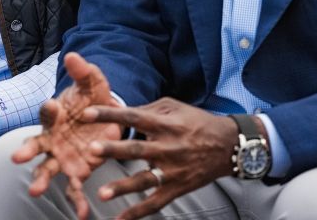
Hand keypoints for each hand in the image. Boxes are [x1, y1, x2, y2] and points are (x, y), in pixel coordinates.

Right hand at [10, 52, 120, 219]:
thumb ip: (84, 73)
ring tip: (35, 190)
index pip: (47, 112)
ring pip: (46, 170)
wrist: (105, 119)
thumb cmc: (92, 101)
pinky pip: (74, 188)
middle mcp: (52, 138)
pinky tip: (81, 214)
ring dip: (40, 179)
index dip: (48, 110)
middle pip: (34, 145)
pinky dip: (76, 201)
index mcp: (55, 116)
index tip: (51, 105)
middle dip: (25, 151)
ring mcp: (61, 157)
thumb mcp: (92, 85)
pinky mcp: (76, 171)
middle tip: (16, 157)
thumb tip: (74, 56)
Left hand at [82, 98, 242, 219]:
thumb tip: (118, 110)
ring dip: (123, 187)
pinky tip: (119, 219)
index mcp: (165, 124)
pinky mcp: (177, 188)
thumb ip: (146, 109)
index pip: (134, 116)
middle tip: (91, 150)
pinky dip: (137, 212)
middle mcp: (167, 147)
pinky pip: (155, 203)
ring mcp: (172, 170)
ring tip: (102, 194)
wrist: (228, 145)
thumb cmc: (196, 122)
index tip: (88, 113)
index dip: (111, 114)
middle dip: (114, 150)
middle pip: (137, 148)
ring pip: (144, 180)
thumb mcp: (173, 107)